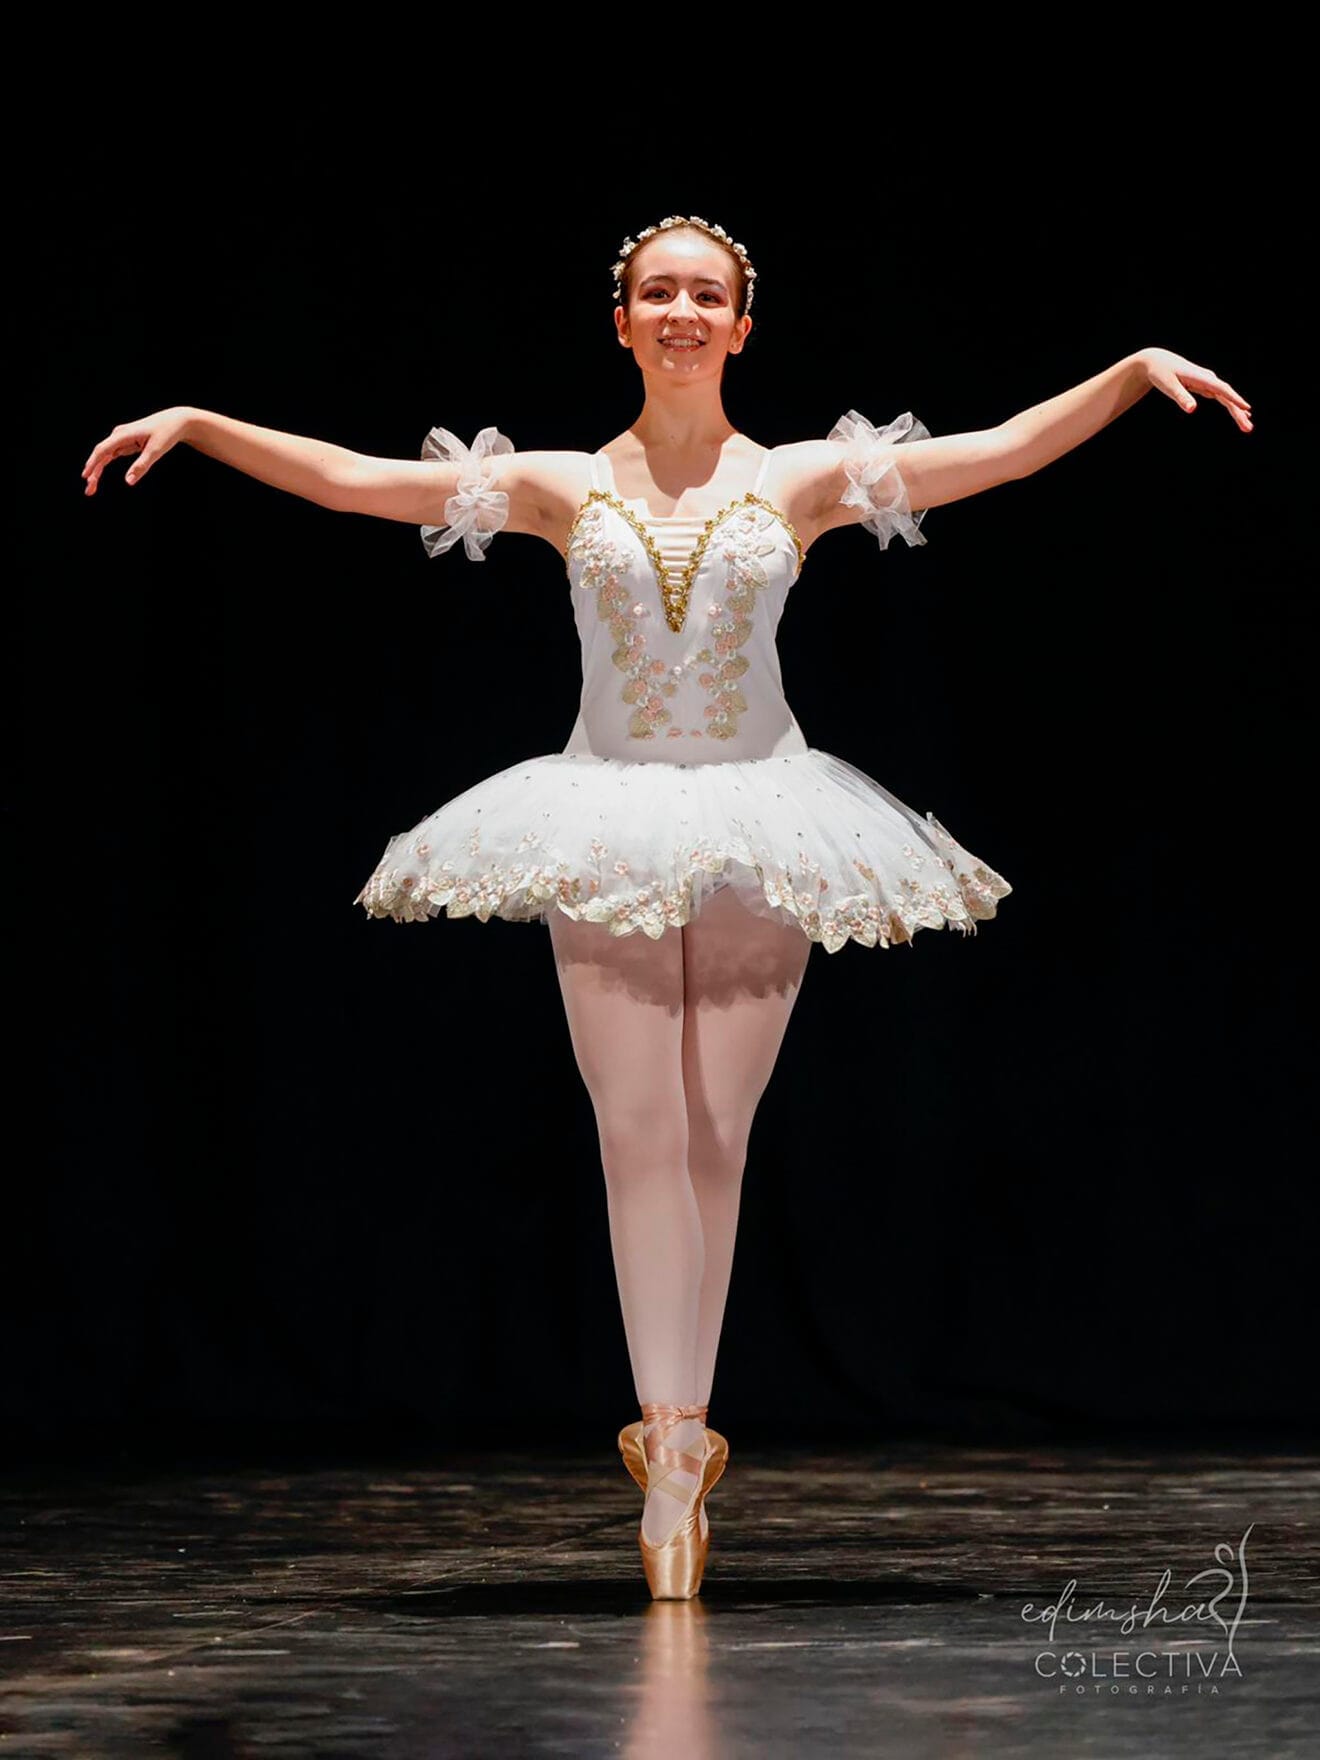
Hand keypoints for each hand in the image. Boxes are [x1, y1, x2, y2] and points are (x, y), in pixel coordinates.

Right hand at [81, 405, 193, 495]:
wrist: (175, 421)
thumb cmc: (166, 433)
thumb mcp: (155, 451)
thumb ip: (141, 466)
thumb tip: (128, 482)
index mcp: (123, 434)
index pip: (103, 450)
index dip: (92, 463)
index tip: (85, 476)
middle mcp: (119, 434)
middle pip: (101, 454)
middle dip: (93, 472)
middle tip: (89, 491)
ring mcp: (121, 438)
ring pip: (105, 456)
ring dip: (97, 471)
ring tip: (92, 487)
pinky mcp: (126, 442)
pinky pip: (111, 455)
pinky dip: (105, 465)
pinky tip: (98, 476)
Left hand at [1137, 348, 1252, 431]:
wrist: (1157, 361)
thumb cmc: (1161, 373)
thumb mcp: (1169, 386)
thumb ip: (1181, 397)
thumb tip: (1192, 409)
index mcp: (1202, 377)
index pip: (1222, 390)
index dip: (1235, 399)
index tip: (1246, 408)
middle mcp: (1209, 378)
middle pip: (1227, 396)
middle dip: (1238, 412)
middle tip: (1248, 428)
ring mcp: (1208, 382)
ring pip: (1226, 397)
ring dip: (1237, 411)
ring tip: (1247, 426)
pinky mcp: (1205, 385)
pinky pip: (1222, 397)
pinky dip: (1231, 405)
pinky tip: (1240, 412)